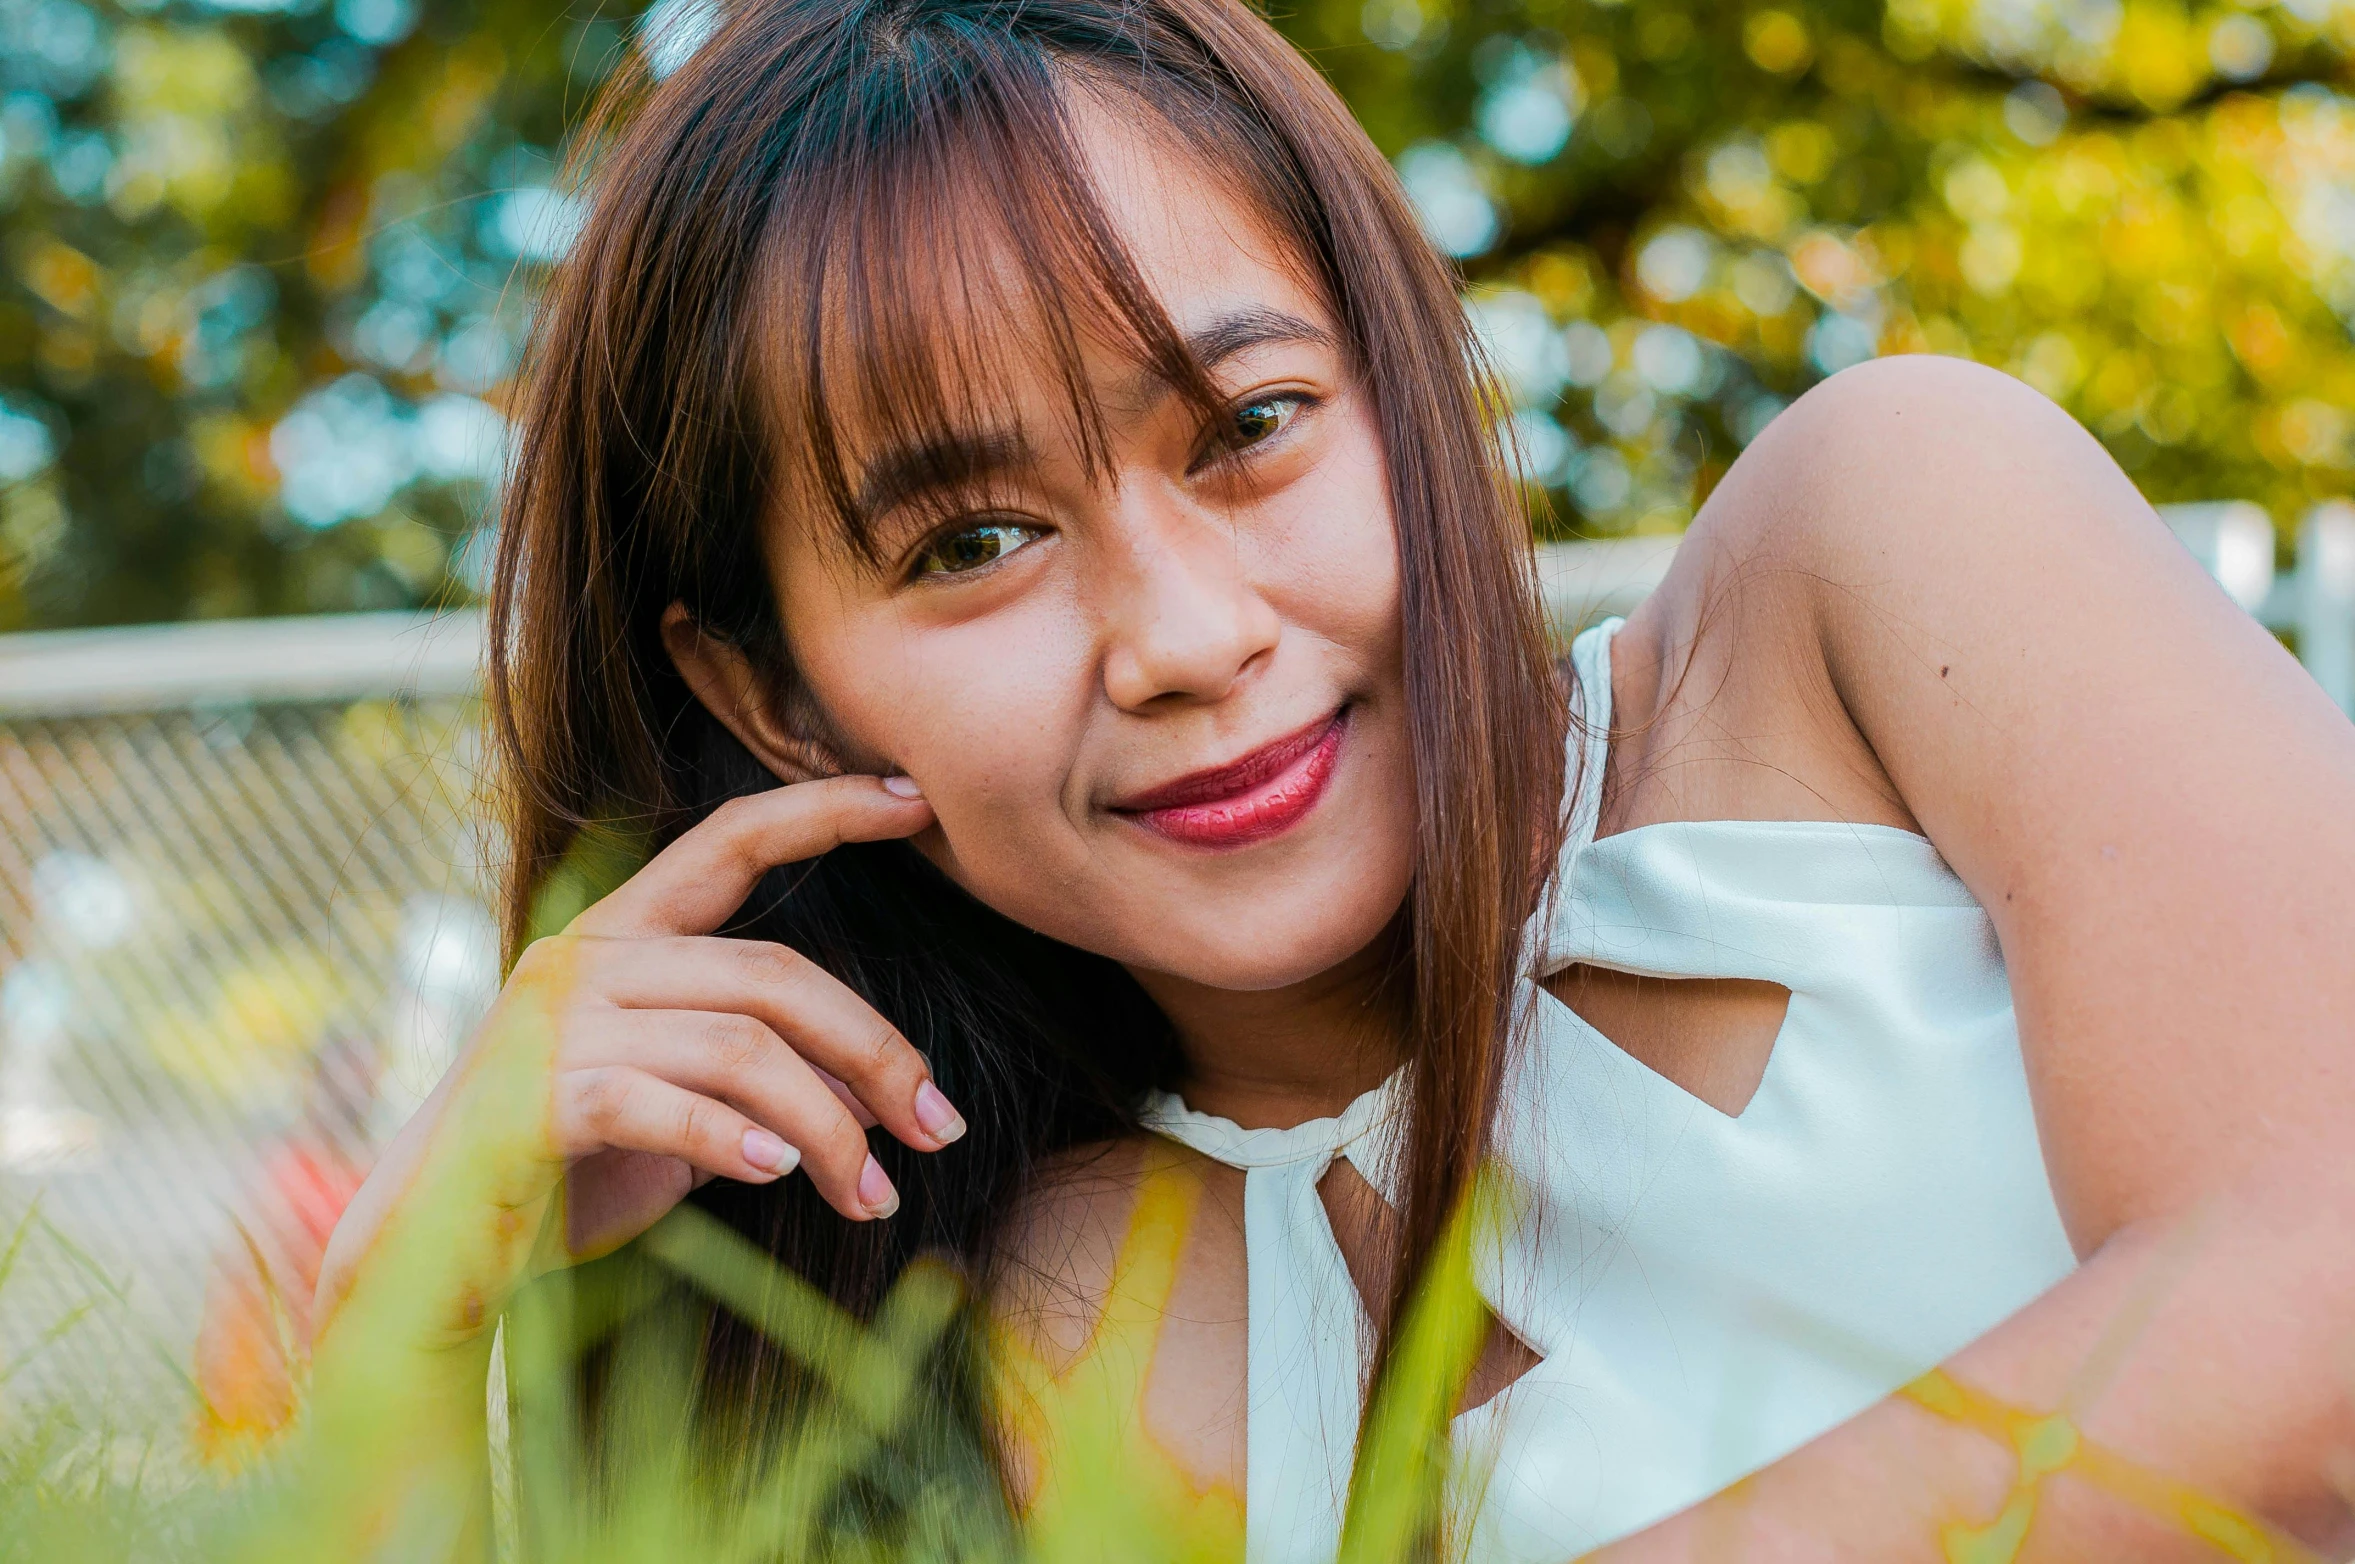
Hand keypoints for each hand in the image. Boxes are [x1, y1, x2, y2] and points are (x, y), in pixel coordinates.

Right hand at [316, 774, 949, 1341]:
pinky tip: (784, 1176)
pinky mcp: (534, 1099)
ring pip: (740, 1048)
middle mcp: (586, 959)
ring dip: (829, 1129)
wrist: (427, 1251)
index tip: (915, 800)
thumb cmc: (565, 1172)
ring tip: (876, 1193)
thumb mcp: (685, 1111)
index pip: (731, 840)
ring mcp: (555, 1025)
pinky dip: (738, 1141)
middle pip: (772, 975)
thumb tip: (881, 1095)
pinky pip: (665, 1106)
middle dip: (876, 1053)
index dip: (824, 810)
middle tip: (941, 1128)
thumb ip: (764, 1077)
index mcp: (620, 935)